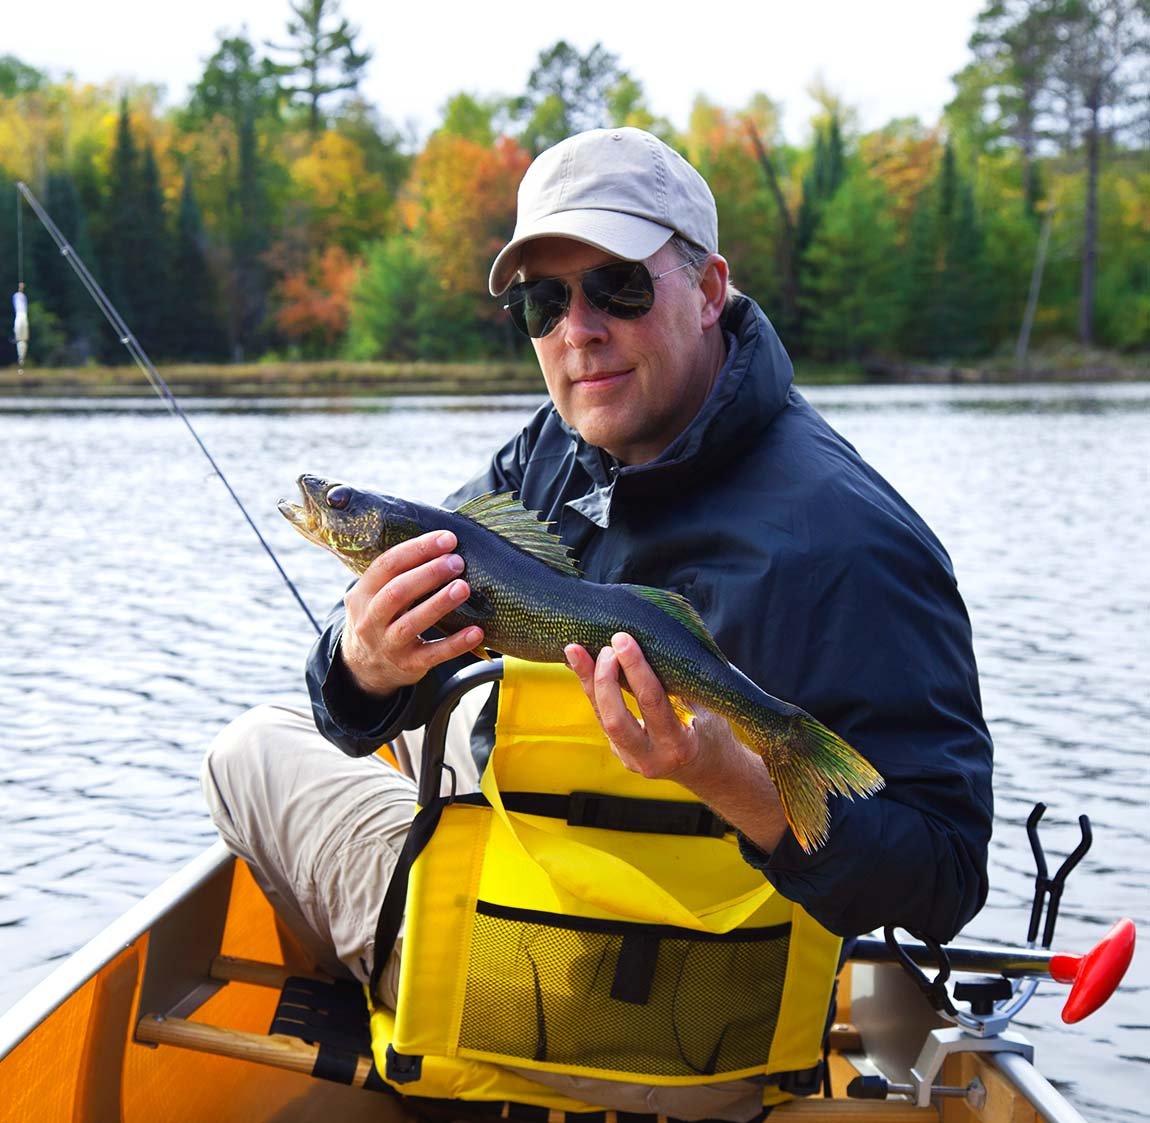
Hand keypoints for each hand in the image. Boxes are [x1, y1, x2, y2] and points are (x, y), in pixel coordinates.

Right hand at [339, 530, 482, 696]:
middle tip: (457, 562)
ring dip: (439, 603)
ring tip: (463, 587)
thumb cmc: (381, 618)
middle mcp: (370, 619)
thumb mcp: (375, 595)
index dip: (417, 549)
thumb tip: (444, 544)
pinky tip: (476, 632)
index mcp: (363, 593)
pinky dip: (456, 644)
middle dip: (428, 574)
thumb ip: (399, 574)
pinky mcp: (407, 665)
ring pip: (411, 623)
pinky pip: (433, 655)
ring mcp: (388, 644)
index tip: (447, 539)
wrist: (364, 667)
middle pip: (397, 592)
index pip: (386, 565)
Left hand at [565, 632, 788, 850]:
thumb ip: (682, 685)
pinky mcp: (620, 753)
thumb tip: (656, 642)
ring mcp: (631, 759)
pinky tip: (581, 666)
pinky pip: (602, 718)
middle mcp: (651, 758)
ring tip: (575, 650)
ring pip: (602, 718)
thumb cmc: (713, 732)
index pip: (651, 702)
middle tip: (605, 645)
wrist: (709, 771)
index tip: (623, 640)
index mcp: (679, 745)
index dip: (635, 669)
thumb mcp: (708, 709)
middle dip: (604, 678)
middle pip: (615, 717)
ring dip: (588, 681)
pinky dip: (591, 690)